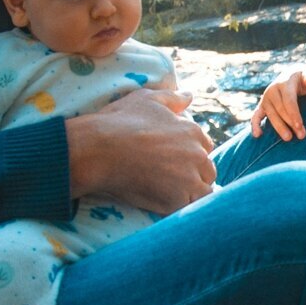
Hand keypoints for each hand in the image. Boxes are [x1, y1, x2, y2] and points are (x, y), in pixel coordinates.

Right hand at [68, 88, 215, 214]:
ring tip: (166, 193)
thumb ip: (172, 98)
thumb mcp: (146, 99)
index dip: (189, 155)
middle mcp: (197, 154)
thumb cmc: (119, 122)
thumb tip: (189, 96)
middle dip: (193, 175)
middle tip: (168, 179)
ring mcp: (190, 178)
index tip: (171, 160)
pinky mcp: (179, 199)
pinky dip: (180, 207)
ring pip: (202, 191)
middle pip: (207, 170)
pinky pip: (189, 208)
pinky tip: (163, 203)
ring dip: (190, 193)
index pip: (204, 147)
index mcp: (193, 131)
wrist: (98, 150)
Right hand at [251, 67, 305, 139]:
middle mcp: (273, 90)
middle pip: (280, 109)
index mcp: (285, 83)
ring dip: (279, 127)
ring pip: (271, 115)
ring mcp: (265, 99)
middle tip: (301, 136)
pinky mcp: (261, 106)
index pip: (289, 100)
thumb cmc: (302, 81)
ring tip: (289, 138)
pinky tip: (257, 135)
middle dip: (290, 123)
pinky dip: (255, 125)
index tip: (300, 126)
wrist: (290, 77)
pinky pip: (256, 116)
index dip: (294, 113)